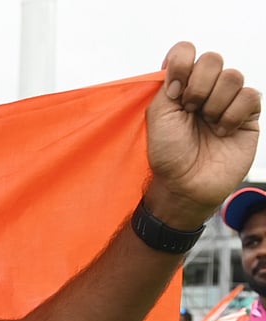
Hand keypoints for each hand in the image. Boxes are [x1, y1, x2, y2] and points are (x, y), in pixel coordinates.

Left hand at [145, 42, 260, 226]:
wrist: (186, 183)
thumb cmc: (168, 153)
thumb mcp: (157, 115)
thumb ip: (167, 83)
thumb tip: (183, 64)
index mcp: (180, 85)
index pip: (186, 51)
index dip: (182, 64)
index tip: (174, 91)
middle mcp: (205, 88)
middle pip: (212, 59)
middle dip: (198, 86)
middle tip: (191, 111)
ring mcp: (227, 100)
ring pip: (232, 76)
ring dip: (215, 103)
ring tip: (207, 124)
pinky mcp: (248, 114)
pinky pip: (249, 96)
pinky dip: (232, 115)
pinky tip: (222, 131)